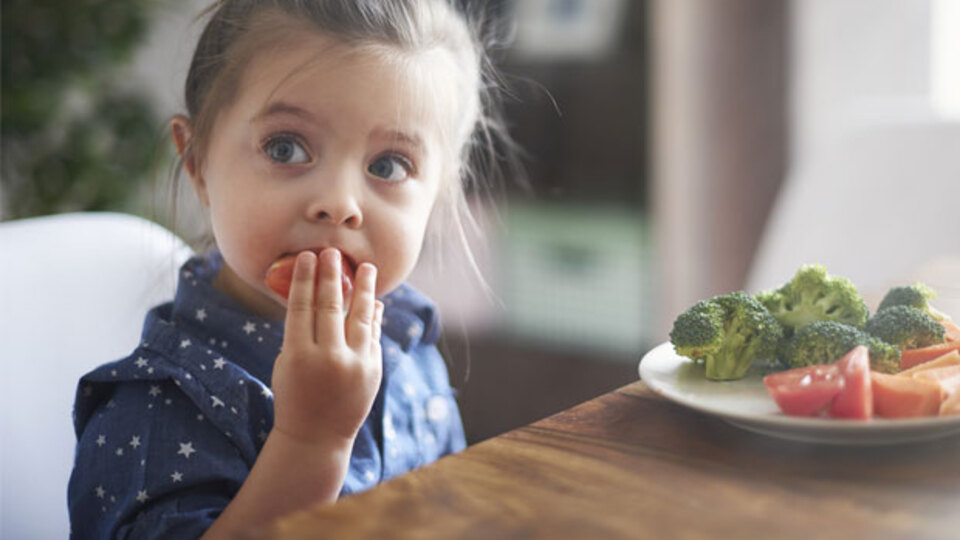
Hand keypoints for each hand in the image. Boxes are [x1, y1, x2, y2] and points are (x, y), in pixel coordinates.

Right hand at [270, 249, 383, 444]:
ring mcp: (354, 365)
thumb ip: (302, 332)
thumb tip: (319, 296)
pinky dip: (374, 317)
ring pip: (361, 317)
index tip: (308, 257)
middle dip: (332, 276)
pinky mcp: (373, 371)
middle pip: (330, 306)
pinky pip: (373, 335)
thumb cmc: (294, 394)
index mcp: (298, 355)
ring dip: (364, 289)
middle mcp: (328, 358)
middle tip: (333, 252)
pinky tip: (373, 301)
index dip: (305, 279)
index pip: (302, 307)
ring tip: (367, 267)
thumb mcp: (287, 363)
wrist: (316, 436)